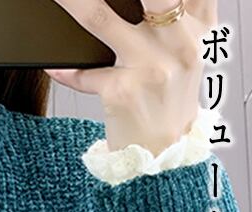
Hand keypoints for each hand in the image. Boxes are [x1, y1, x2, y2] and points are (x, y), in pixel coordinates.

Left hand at [44, 0, 216, 154]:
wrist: (165, 156)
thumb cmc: (169, 103)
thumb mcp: (185, 55)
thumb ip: (179, 16)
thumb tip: (145, 1)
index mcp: (197, 30)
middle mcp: (179, 45)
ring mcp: (151, 69)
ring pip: (101, 19)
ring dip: (73, 2)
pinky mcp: (124, 93)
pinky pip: (84, 74)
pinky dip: (66, 72)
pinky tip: (53, 67)